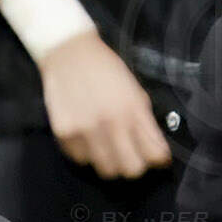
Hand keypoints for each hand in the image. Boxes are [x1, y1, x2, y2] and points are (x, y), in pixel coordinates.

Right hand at [40, 31, 170, 179]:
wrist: (67, 51)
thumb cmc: (107, 70)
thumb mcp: (136, 92)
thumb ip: (145, 123)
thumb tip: (156, 150)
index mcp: (133, 112)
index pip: (156, 156)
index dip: (158, 158)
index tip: (153, 154)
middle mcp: (110, 124)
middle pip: (132, 170)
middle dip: (135, 164)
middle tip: (130, 154)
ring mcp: (85, 131)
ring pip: (106, 170)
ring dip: (110, 162)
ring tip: (107, 146)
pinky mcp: (63, 133)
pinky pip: (81, 160)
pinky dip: (87, 154)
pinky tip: (87, 137)